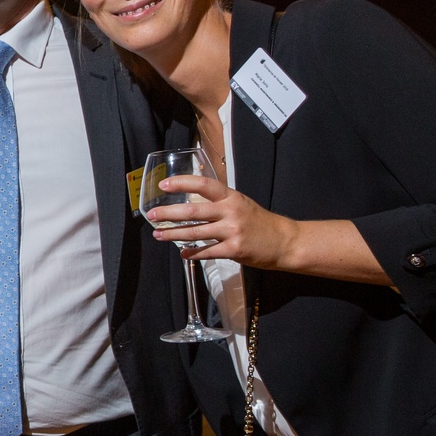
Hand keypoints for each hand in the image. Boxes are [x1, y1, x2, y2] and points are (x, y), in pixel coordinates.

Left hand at [152, 174, 295, 268]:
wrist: (284, 241)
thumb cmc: (259, 222)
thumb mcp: (240, 203)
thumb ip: (218, 202)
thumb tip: (190, 201)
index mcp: (231, 197)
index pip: (203, 185)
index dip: (181, 183)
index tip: (163, 185)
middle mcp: (230, 212)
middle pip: (193, 211)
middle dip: (168, 213)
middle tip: (151, 215)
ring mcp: (232, 231)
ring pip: (195, 233)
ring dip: (173, 234)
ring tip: (158, 234)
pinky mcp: (235, 250)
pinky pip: (207, 252)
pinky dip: (192, 253)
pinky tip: (182, 253)